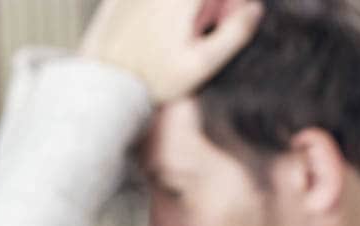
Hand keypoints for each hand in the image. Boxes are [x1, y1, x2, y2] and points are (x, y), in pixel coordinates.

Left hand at [80, 0, 262, 101]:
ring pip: (174, 5)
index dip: (230, 5)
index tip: (232, 16)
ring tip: (175, 37)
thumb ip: (233, 35)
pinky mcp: (117, 0)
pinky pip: (148, 4)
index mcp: (183, 1)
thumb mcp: (202, 64)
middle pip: (198, 2)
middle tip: (201, 30)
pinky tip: (154, 36)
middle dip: (206, 10)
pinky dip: (157, 14)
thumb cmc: (155, 79)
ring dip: (186, 14)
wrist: (104, 83)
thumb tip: (255, 10)